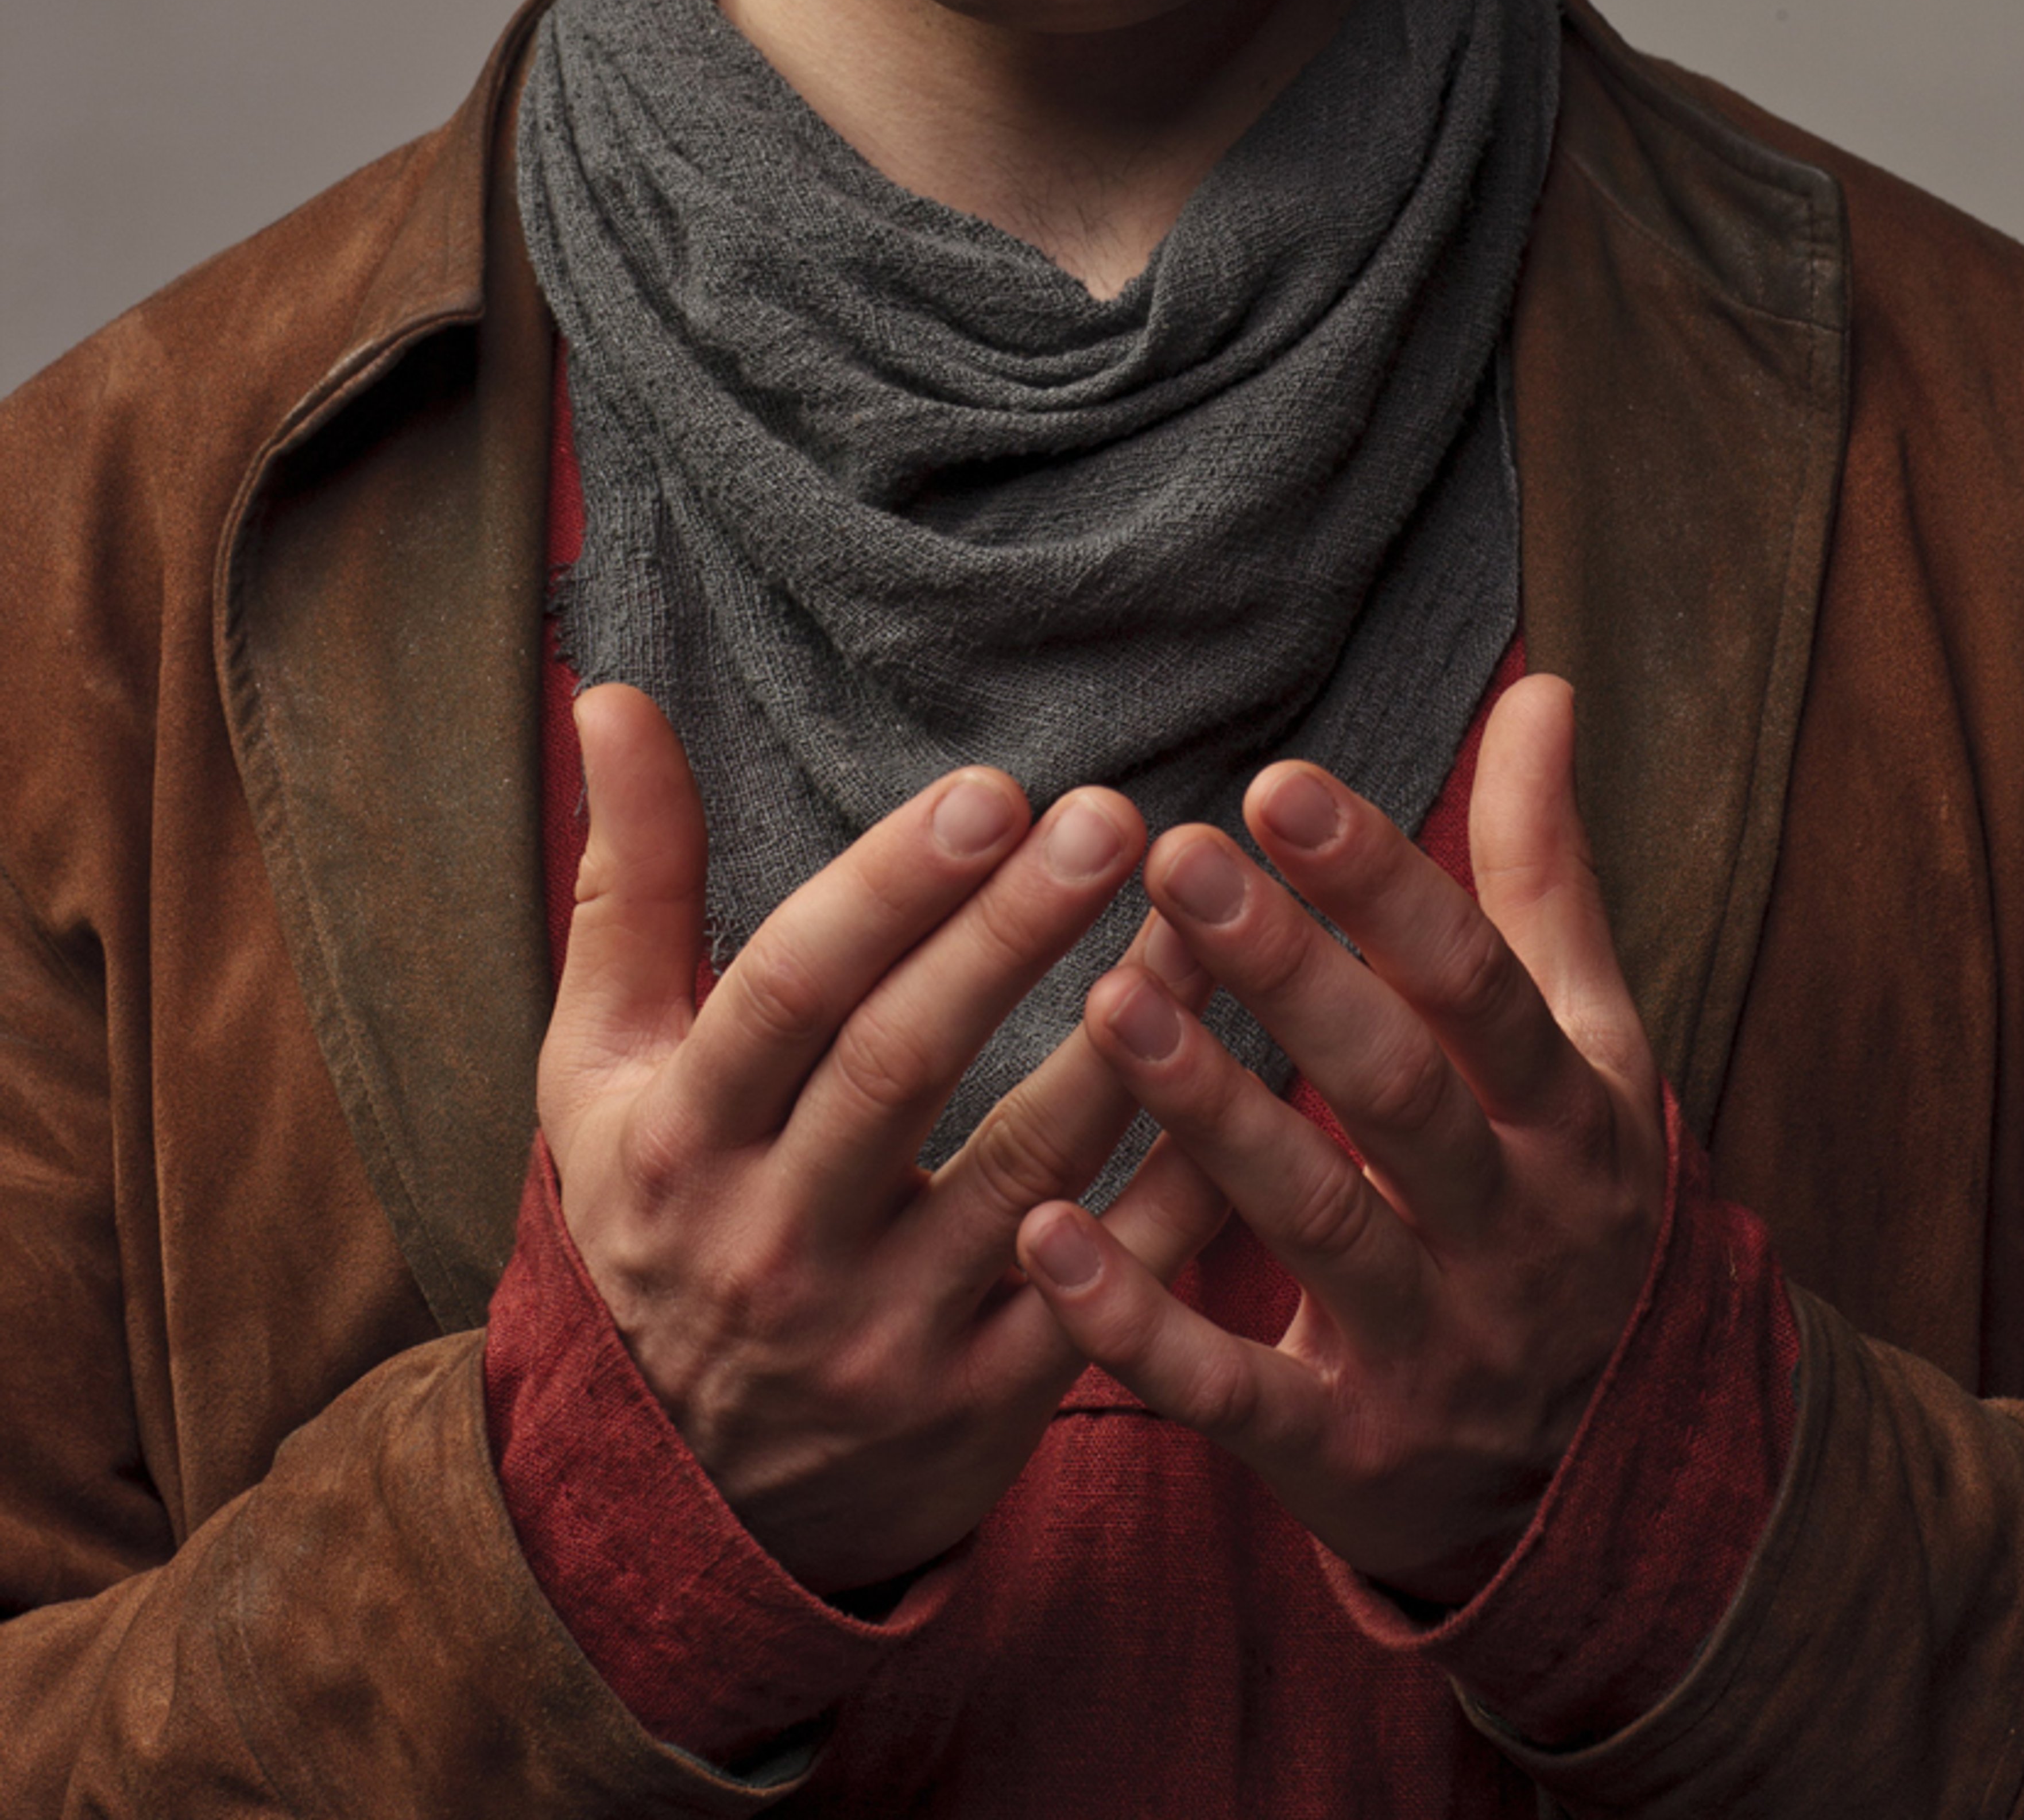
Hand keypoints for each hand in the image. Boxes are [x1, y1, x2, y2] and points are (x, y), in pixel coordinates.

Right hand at [536, 684, 1223, 1594]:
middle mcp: (774, 1246)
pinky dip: (1185, 1186)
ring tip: (1208, 917)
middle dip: (1013, 934)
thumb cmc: (660, 1217)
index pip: (788, 992)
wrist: (683, 1499)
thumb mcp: (603, 1065)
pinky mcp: (986, 1413)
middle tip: (1116, 817)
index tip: (993, 789)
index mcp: (680, 1141)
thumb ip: (631, 879)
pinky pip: (1110, 1288)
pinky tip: (1253, 1076)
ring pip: (1029, 1172)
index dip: (890, 888)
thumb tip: (612, 692)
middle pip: (903, 1066)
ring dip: (1131, 1038)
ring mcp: (884, 1339)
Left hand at [1013, 675, 1665, 1603]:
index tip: (1278, 781)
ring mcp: (1435, 1351)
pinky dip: (1138, 1321)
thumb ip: (1541, 873)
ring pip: (1317, 1226)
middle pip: (1396, 1093)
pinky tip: (1046, 1232)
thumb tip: (1537, 688)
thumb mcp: (1586, 1044)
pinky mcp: (1349, 1458)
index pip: (1476, 984)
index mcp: (1570, 1118)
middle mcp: (1512, 1231)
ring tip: (1106, 998)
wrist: (1619, 1477)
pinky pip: (1235, 1390)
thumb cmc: (1566, 1197)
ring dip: (1210, 1115)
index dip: (1385, 883)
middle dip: (1288, 973)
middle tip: (1173, 855)